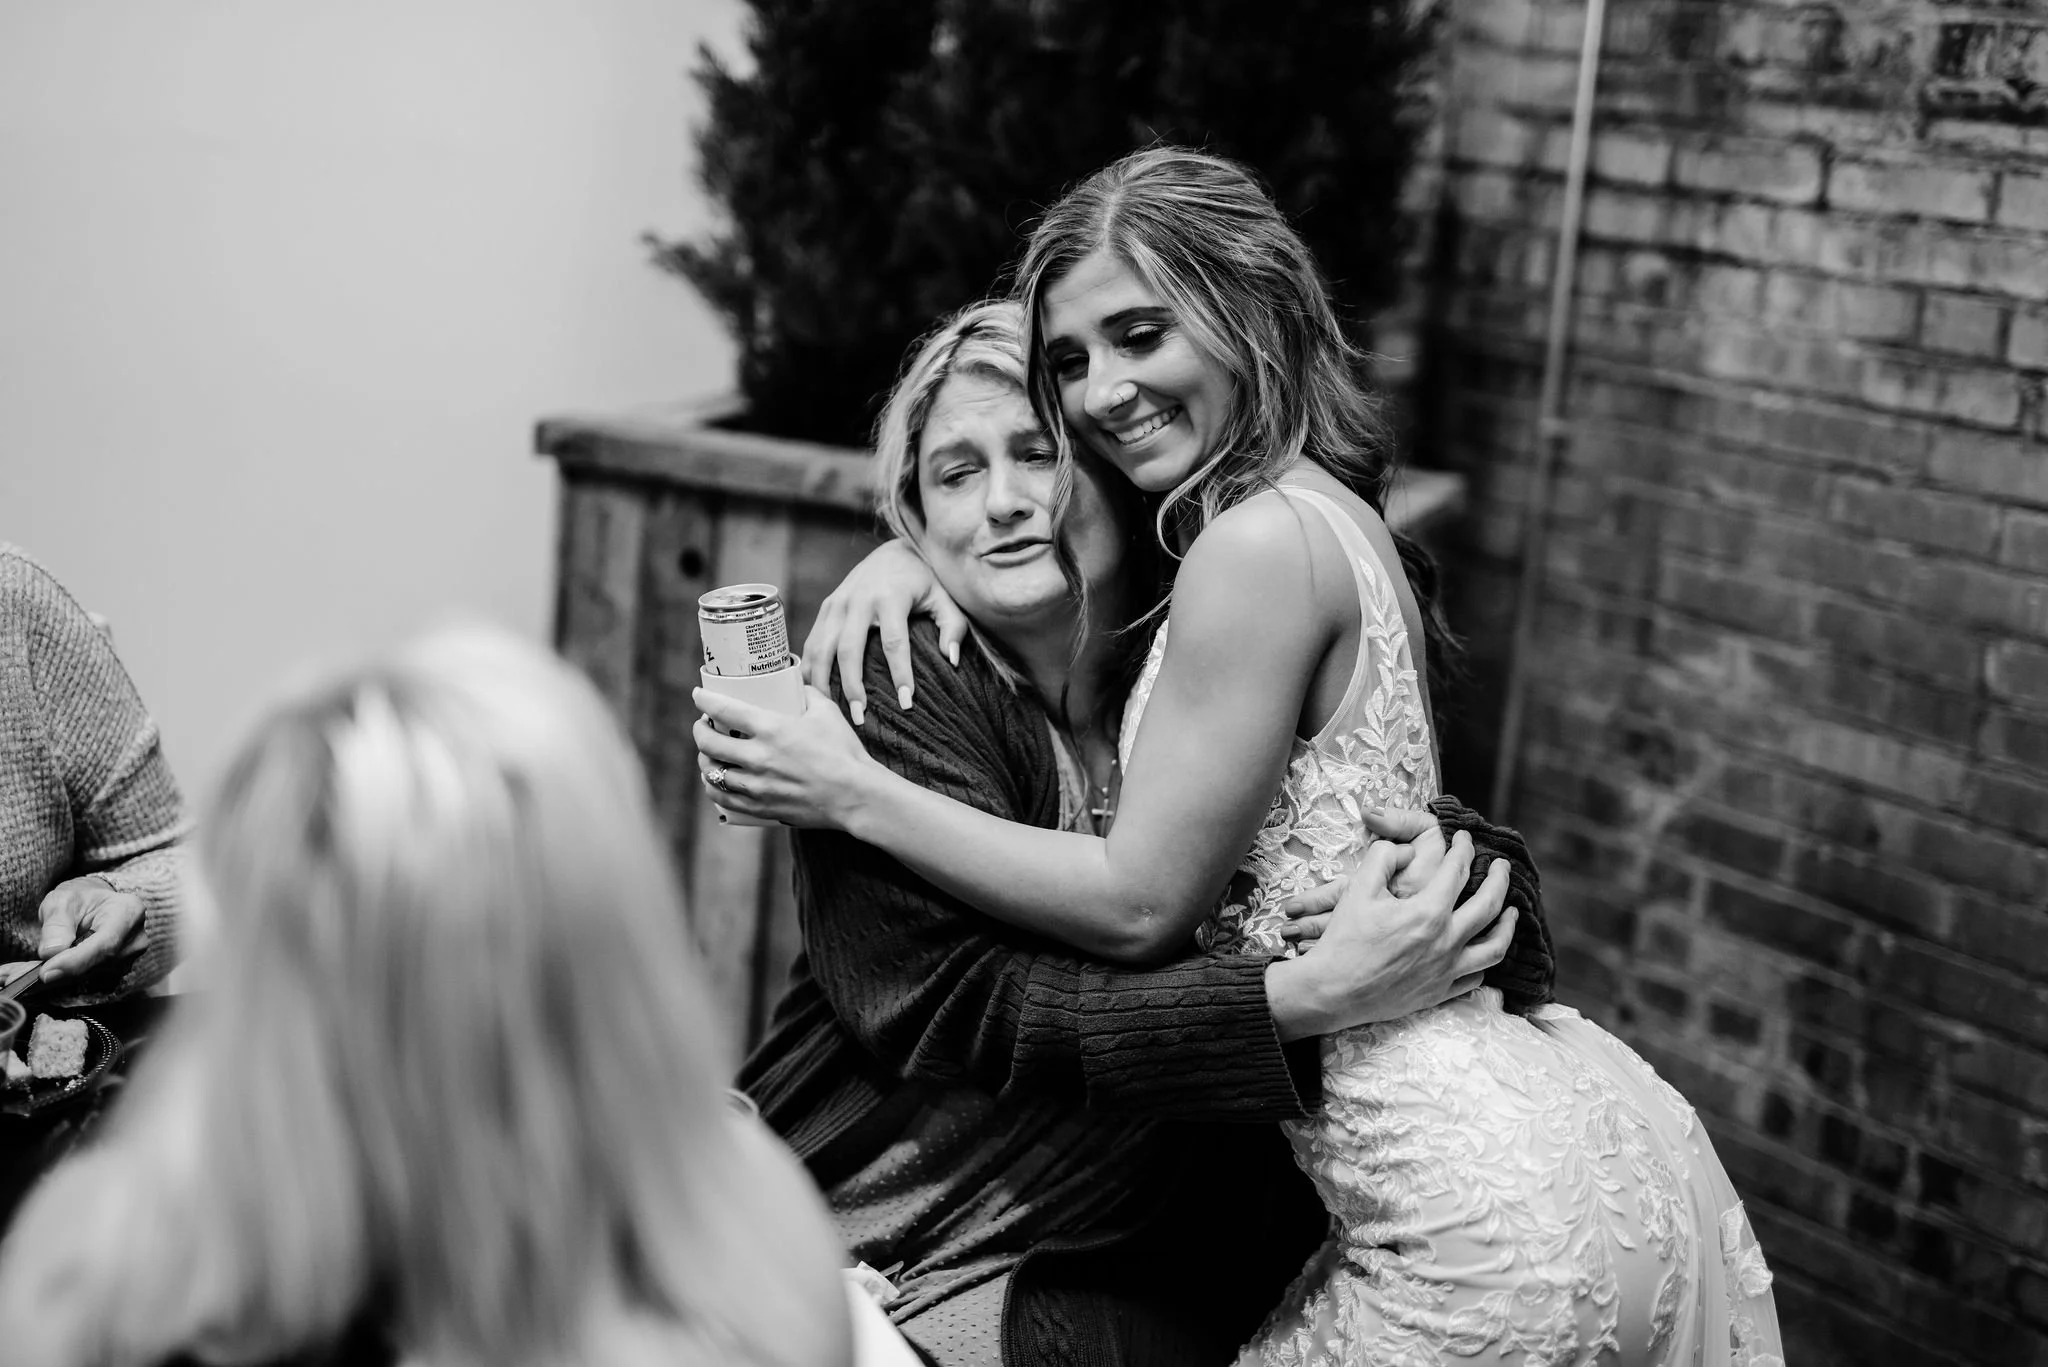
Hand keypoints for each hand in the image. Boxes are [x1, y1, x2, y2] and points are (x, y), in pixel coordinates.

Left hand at [2, 876, 147, 988]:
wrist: (97, 906)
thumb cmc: (82, 899)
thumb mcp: (64, 899)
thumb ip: (57, 923)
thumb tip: (51, 952)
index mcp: (129, 913)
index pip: (105, 944)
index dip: (76, 961)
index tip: (46, 972)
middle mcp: (134, 940)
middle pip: (96, 965)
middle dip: (56, 972)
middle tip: (14, 977)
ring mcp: (128, 960)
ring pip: (87, 977)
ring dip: (51, 978)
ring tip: (14, 974)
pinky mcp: (114, 974)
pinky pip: (84, 981)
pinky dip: (56, 979)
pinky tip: (32, 976)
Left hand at [692, 684, 879, 829]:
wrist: (855, 795)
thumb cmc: (844, 752)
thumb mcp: (826, 712)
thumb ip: (807, 694)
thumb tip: (796, 685)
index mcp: (771, 729)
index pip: (723, 709)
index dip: (704, 699)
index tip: (699, 695)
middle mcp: (758, 757)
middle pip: (708, 743)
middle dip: (700, 730)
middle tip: (703, 725)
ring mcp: (757, 785)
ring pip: (711, 772)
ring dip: (704, 760)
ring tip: (709, 753)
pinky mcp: (761, 807)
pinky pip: (723, 798)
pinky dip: (713, 787)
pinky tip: (714, 781)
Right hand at [800, 540, 967, 725]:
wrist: (894, 551)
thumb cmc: (924, 580)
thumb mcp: (944, 597)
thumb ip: (953, 627)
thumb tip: (951, 660)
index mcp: (890, 596)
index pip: (894, 642)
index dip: (900, 674)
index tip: (907, 704)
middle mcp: (857, 599)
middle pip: (849, 650)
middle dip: (852, 686)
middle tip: (860, 717)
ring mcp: (837, 602)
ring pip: (822, 647)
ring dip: (824, 682)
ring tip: (833, 712)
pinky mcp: (826, 607)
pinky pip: (811, 642)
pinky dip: (810, 668)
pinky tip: (815, 692)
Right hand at [1267, 832, 1513, 1038]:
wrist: (1333, 991)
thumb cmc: (1344, 940)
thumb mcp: (1358, 889)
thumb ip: (1383, 858)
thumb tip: (1404, 849)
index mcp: (1428, 912)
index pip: (1457, 871)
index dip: (1462, 848)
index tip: (1463, 837)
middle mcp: (1446, 941)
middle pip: (1488, 905)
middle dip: (1499, 879)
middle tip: (1501, 865)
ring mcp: (1446, 970)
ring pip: (1494, 946)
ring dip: (1507, 925)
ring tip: (1511, 911)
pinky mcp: (1439, 992)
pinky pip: (1475, 976)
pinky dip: (1483, 961)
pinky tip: (1480, 950)